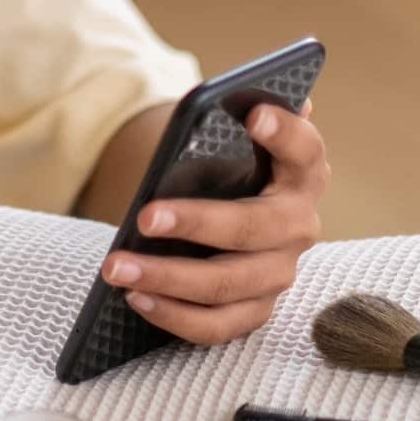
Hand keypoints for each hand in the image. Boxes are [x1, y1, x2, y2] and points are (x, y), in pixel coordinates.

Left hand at [99, 99, 329, 344]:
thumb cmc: (220, 169)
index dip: (285, 132)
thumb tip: (227, 94)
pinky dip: (174, 316)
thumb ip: (225, 123)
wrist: (219, 212)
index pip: (304, 149)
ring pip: (228, 283)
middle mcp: (297, 226)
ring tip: (115, 267)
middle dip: (197, 222)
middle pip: (254, 227)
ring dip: (168, 278)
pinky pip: (218, 326)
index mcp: (299, 174)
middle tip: (143, 216)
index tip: (254, 113)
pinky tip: (135, 297)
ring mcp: (278, 273)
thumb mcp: (221, 143)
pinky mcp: (254, 310)